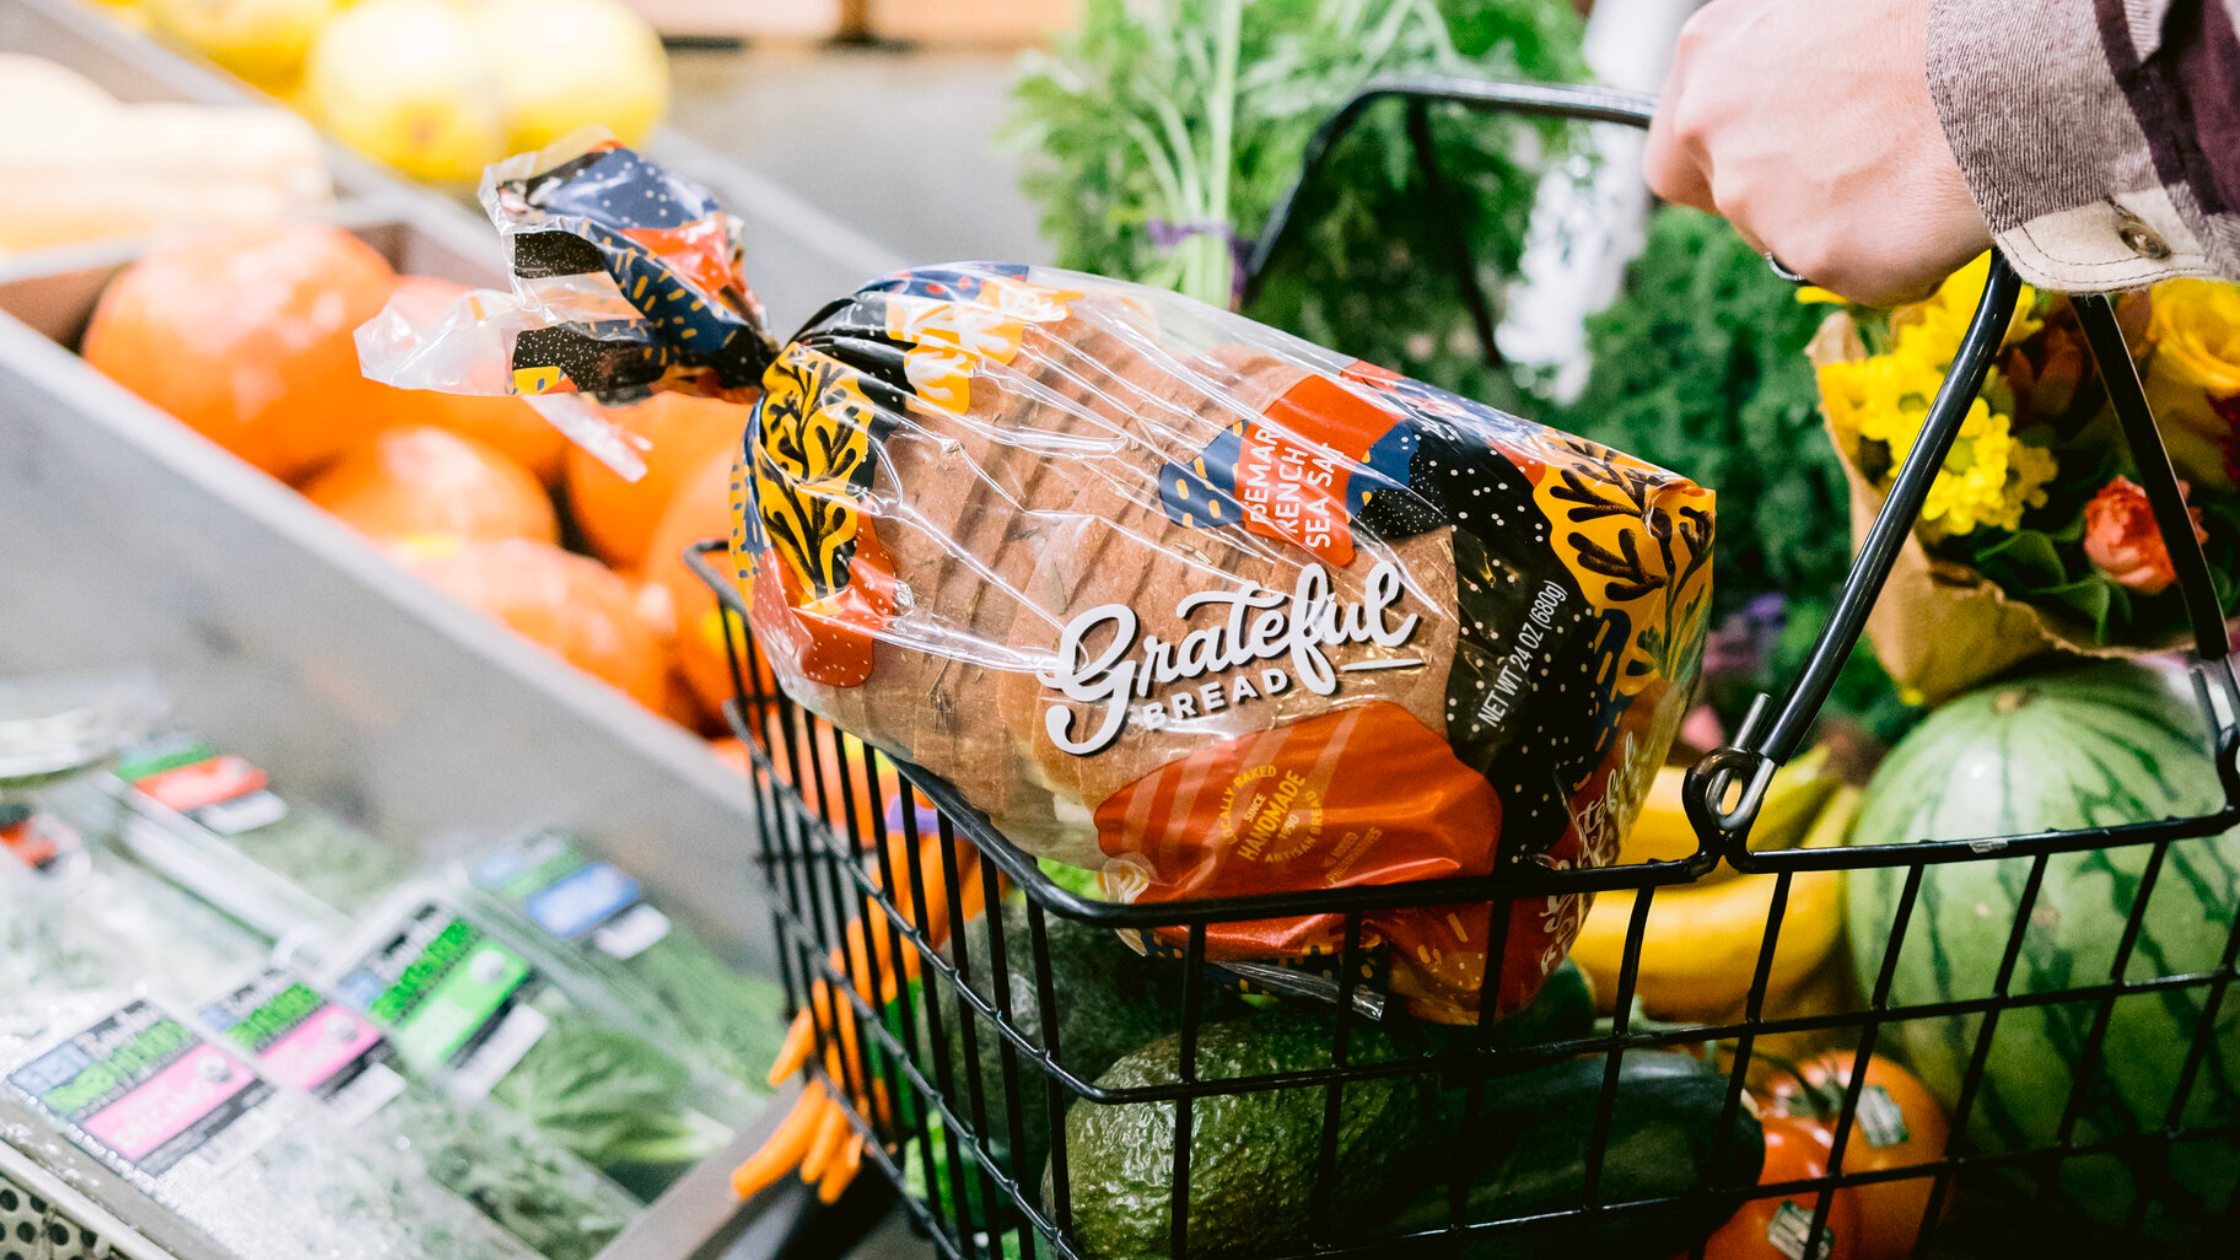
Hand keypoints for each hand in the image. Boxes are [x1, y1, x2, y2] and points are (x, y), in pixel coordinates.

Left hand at [1643, 0, 1991, 305]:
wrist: (2011, 63)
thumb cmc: (1933, 24)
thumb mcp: (1825, 13)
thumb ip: (1777, 63)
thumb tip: (1787, 95)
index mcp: (1709, 55)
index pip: (1674, 146)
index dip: (1715, 163)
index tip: (1751, 167)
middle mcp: (1713, 126)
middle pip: (1724, 200)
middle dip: (1779, 197)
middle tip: (1853, 170)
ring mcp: (1756, 197)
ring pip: (1786, 240)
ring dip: (1840, 222)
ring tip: (1907, 169)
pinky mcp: (1815, 256)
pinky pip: (1849, 273)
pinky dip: (1890, 254)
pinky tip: (1927, 204)